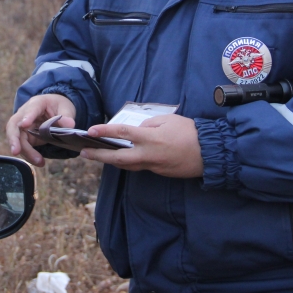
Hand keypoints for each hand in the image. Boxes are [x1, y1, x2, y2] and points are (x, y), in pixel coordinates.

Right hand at [6, 94, 75, 166]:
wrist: (55, 108)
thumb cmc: (59, 105)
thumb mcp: (66, 108)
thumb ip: (67, 116)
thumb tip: (69, 125)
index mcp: (37, 103)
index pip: (30, 109)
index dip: (27, 116)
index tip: (25, 124)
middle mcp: (25, 114)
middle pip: (14, 126)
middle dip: (13, 139)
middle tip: (15, 151)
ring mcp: (23, 126)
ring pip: (18, 139)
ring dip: (25, 152)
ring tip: (39, 161)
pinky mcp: (26, 136)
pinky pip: (23, 146)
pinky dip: (29, 155)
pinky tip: (39, 161)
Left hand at [79, 114, 202, 178]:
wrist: (209, 153)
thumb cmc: (190, 132)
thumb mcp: (169, 120)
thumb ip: (149, 124)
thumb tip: (138, 131)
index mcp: (150, 138)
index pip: (122, 133)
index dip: (105, 131)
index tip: (91, 131)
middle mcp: (148, 155)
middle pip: (118, 158)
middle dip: (99, 155)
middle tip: (84, 153)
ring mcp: (153, 166)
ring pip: (127, 165)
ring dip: (111, 161)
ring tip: (98, 156)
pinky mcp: (159, 172)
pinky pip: (140, 167)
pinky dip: (128, 163)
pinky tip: (122, 158)